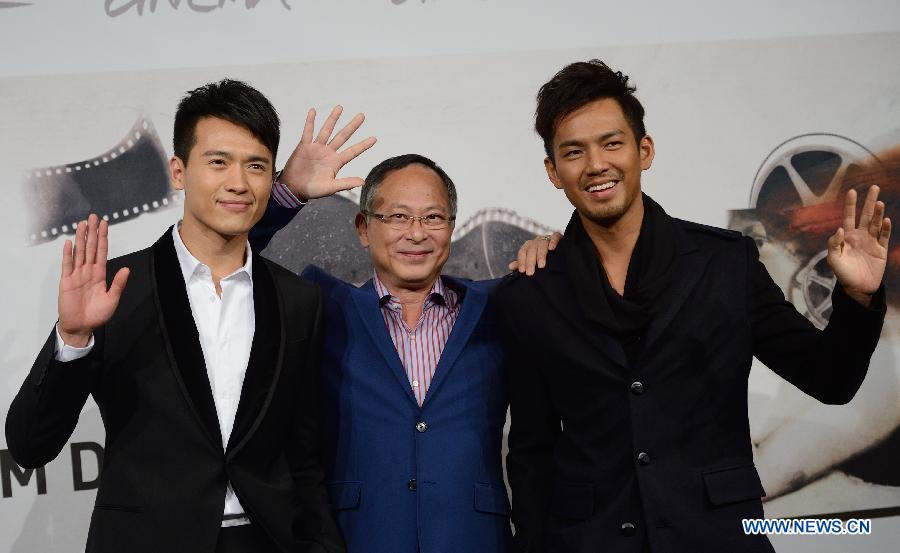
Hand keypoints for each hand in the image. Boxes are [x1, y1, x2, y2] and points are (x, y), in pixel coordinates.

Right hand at [57, 214, 129, 346]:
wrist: (81, 327)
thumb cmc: (97, 314)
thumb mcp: (112, 299)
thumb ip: (118, 284)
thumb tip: (126, 268)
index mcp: (100, 274)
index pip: (102, 252)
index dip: (103, 238)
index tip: (105, 224)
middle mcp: (88, 271)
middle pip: (90, 248)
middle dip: (92, 232)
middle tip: (94, 216)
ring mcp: (77, 275)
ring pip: (79, 252)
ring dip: (81, 238)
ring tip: (82, 224)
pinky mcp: (66, 282)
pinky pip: (67, 265)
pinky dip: (68, 254)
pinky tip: (69, 243)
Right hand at [279, 106, 376, 200]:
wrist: (294, 188)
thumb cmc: (312, 190)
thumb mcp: (330, 187)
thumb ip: (346, 183)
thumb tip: (363, 182)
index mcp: (336, 162)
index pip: (353, 151)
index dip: (363, 145)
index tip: (375, 139)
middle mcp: (328, 152)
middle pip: (343, 136)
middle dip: (352, 126)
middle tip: (362, 115)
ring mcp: (316, 148)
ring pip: (326, 130)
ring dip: (333, 119)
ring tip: (340, 107)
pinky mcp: (304, 146)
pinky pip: (308, 131)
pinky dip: (310, 121)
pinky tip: (313, 111)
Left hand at [508, 232, 562, 275]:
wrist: (559, 252)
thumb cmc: (542, 258)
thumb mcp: (531, 262)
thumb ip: (521, 264)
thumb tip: (510, 266)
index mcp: (529, 246)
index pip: (522, 252)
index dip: (521, 261)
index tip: (522, 271)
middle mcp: (536, 241)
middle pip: (531, 249)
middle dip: (530, 262)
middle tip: (530, 273)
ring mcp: (547, 238)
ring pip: (542, 244)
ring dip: (541, 255)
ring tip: (541, 265)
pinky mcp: (557, 237)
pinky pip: (555, 236)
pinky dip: (553, 241)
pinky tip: (552, 249)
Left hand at [827, 186, 891, 305]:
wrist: (857, 288)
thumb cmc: (843, 273)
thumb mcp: (833, 259)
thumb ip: (834, 244)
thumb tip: (839, 228)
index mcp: (847, 236)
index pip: (849, 217)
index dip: (850, 205)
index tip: (852, 191)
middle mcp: (860, 236)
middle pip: (866, 215)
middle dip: (869, 202)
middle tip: (874, 187)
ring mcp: (872, 242)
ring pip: (876, 224)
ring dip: (878, 213)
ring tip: (879, 203)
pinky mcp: (881, 250)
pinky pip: (884, 237)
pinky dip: (885, 229)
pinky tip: (885, 220)